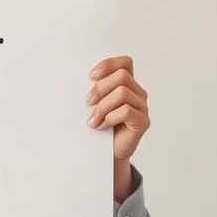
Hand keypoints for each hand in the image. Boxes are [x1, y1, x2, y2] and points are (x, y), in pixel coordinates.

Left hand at [86, 56, 149, 200]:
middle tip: (88, 103)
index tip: (90, 77)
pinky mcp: (143, 122)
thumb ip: (93, 90)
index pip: (125, 63)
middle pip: (122, 76)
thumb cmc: (98, 126)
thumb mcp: (93, 104)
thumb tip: (74, 78)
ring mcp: (142, 107)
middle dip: (100, 88)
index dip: (108, 65)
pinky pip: (127, 111)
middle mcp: (137, 93)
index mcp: (127, 84)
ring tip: (93, 120)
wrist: (105, 154)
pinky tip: (101, 126)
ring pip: (122, 93)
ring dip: (103, 106)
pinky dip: (110, 118)